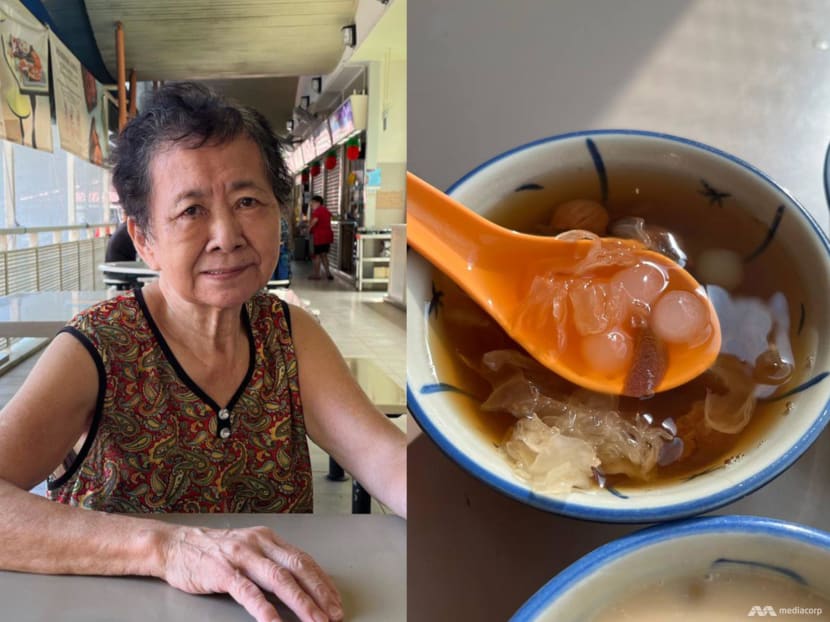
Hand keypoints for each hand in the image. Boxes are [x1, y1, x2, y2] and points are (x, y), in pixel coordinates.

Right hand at [161, 525, 342, 621]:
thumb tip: (299, 582)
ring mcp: (240, 556)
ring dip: (301, 602)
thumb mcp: (247, 548)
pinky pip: (247, 592)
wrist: (173, 545)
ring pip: (278, 579)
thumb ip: (271, 561)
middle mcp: (258, 543)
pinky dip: (263, 608)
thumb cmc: (212, 551)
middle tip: (334, 614)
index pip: (303, 560)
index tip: (336, 601)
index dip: (322, 581)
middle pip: (297, 568)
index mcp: (268, 538)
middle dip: (319, 593)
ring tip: (315, 621)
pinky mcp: (222, 572)